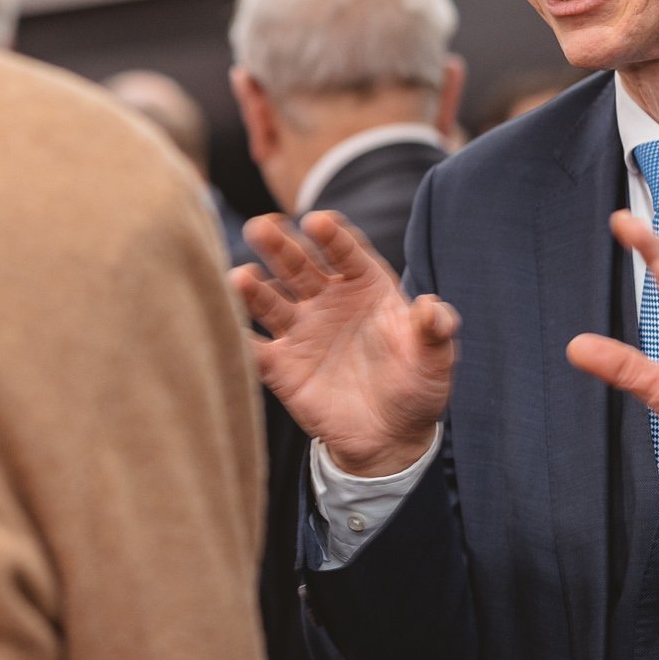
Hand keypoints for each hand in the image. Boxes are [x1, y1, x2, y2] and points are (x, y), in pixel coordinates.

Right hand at [231, 212, 457, 475]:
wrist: (390, 437)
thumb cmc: (417, 388)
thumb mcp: (435, 360)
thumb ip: (435, 331)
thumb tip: (432, 308)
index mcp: (365, 286)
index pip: (346, 252)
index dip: (332, 236)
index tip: (318, 222)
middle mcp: (327, 300)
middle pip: (298, 265)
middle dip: (280, 245)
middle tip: (261, 226)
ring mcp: (300, 330)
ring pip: (270, 299)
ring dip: (252, 287)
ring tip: (240, 278)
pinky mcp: (280, 366)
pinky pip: (254, 347)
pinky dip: (236, 337)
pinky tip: (223, 326)